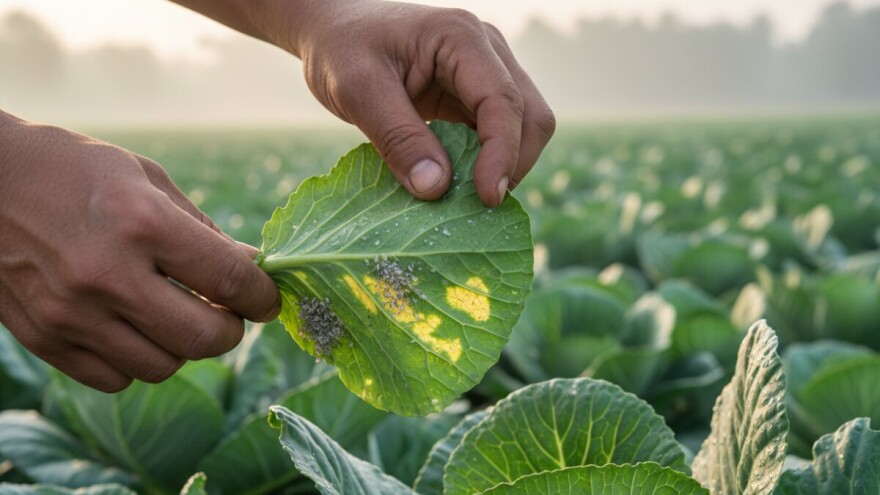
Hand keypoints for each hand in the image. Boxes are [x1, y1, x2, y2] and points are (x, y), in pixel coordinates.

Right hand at [0, 113, 280, 391]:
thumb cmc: (75, 171)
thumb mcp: (148, 179)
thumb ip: (204, 231)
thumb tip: (254, 269)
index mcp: (141, 223)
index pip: (229, 280)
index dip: (262, 296)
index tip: (267, 299)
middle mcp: (107, 275)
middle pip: (203, 338)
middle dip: (230, 330)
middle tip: (227, 313)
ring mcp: (71, 314)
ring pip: (163, 367)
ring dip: (183, 347)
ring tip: (175, 315)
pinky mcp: (43, 338)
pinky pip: (116, 379)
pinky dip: (138, 361)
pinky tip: (134, 327)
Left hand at [277, 1, 555, 206]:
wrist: (336, 29)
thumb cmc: (342, 49)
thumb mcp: (357, 90)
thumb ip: (397, 138)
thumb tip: (437, 190)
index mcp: (461, 38)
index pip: (502, 101)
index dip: (502, 154)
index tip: (487, 198)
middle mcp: (487, 50)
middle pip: (530, 115)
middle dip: (513, 164)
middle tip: (478, 207)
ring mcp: (488, 71)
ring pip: (523, 127)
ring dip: (503, 166)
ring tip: (466, 199)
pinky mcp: (477, 94)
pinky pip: (498, 134)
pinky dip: (487, 163)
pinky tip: (459, 184)